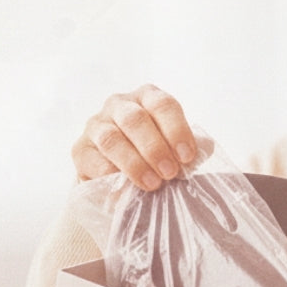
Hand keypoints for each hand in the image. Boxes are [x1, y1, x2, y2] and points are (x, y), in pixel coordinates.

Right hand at [71, 85, 197, 189]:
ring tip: (152, 184)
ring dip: (134, 163)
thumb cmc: (153, 159)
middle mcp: (119, 105)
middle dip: (155, 148)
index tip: (187, 157)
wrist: (117, 180)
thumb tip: (206, 150)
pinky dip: (111, 175)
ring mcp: (96, 125)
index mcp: (147, 98)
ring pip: (112, 138)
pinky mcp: (80, 149)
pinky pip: (93, 159)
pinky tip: (125, 188)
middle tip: (170, 173)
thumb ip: (189, 147)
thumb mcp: (173, 148)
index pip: (163, 104)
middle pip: (136, 119)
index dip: (176, 130)